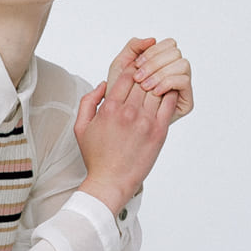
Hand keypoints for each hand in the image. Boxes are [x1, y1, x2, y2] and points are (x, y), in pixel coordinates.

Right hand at [74, 71, 177, 214]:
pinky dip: (170, 94)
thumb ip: (88, 101)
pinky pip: (169, 103)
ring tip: (158, 84)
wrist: (111, 181)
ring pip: (157, 88)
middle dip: (146, 75)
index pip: (126, 75)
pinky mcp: (159, 131)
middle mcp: (128, 112)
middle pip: (143, 79)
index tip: (136, 71)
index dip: (133, 69)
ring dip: (158, 84)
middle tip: (149, 75)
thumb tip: (102, 84)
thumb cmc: (96, 157)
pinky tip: (167, 94)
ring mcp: (145, 121)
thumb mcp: (81, 128)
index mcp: (109, 108)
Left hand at [107, 37, 192, 123]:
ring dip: (161, 73)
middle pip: (175, 52)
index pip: (168, 44)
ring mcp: (181, 86)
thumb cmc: (117, 96)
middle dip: (155, 63)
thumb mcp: (120, 67)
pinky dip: (168, 82)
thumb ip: (133, 48)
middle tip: (139, 78)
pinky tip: (155, 92)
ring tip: (146, 86)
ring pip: (182, 64)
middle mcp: (174, 72)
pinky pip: (184, 81)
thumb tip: (152, 39)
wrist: (118, 122)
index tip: (136, 65)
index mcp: (162, 62)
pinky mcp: (185, 100)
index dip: (152, 52)